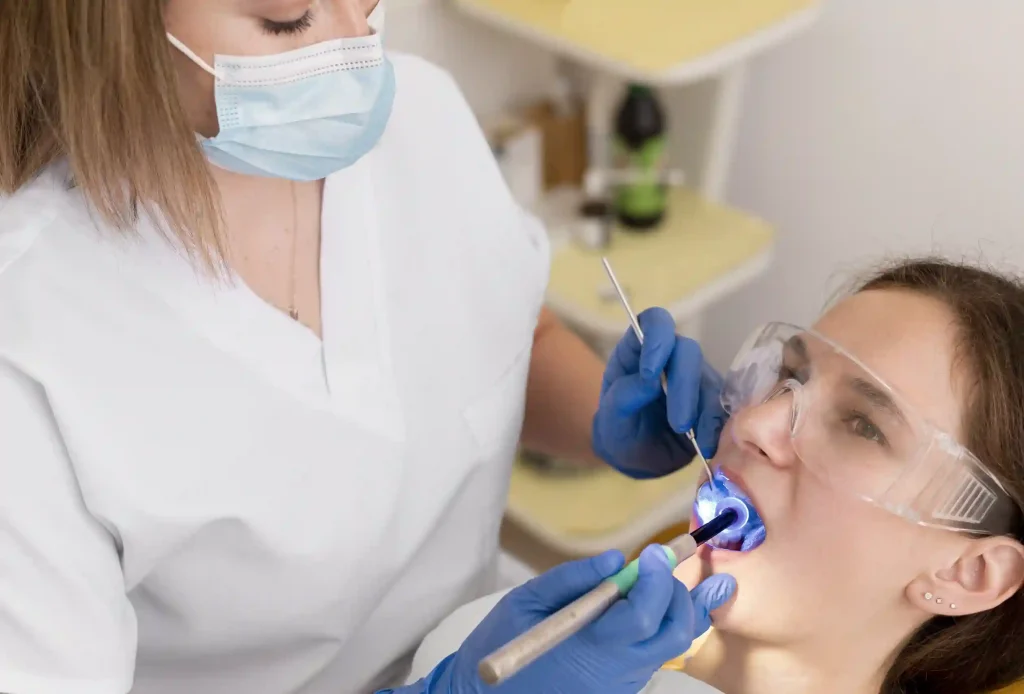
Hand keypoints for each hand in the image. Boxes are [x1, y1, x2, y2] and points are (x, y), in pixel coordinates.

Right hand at [388, 547, 735, 693]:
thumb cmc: (503, 644)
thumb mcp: (527, 601)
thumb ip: (573, 578)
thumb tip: (616, 560)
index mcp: (589, 645)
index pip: (643, 613)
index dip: (656, 578)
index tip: (654, 551)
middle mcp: (615, 669)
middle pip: (674, 633)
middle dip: (680, 594)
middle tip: (669, 563)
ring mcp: (622, 683)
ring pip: (671, 647)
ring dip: (684, 612)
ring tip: (708, 583)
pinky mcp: (621, 688)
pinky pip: (656, 656)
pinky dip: (668, 629)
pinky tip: (674, 609)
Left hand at [592, 307, 726, 478]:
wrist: (637, 460)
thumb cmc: (619, 432)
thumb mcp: (610, 419)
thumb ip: (623, 397)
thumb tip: (649, 381)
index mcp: (637, 352)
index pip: (653, 322)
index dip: (657, 337)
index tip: (650, 372)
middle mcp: (668, 358)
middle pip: (687, 350)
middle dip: (684, 386)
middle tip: (678, 423)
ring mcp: (692, 377)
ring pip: (709, 377)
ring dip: (702, 408)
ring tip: (690, 436)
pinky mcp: (711, 398)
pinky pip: (723, 403)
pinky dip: (716, 423)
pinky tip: (706, 444)